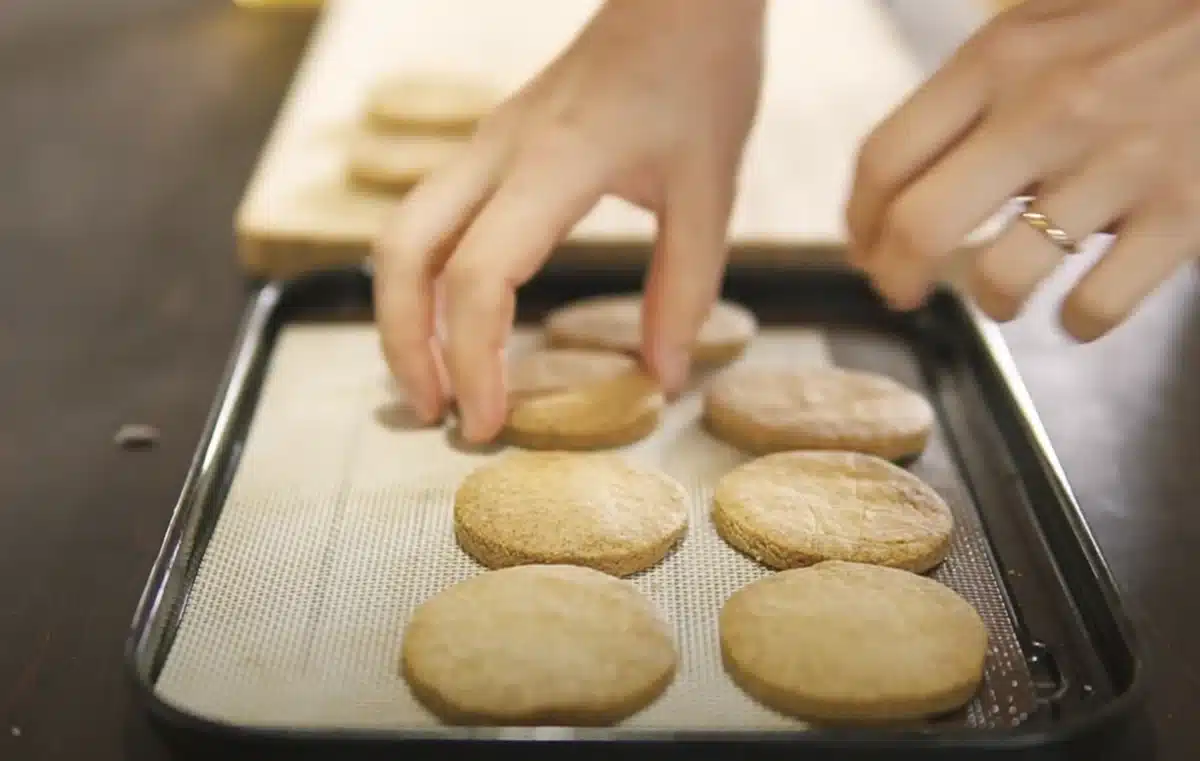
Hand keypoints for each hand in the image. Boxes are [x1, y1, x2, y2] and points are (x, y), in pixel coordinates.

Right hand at [374, 0, 764, 441]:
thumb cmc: (700, 74)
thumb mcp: (710, 187)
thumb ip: (685, 288)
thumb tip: (662, 377)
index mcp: (556, 165)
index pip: (479, 275)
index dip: (472, 359)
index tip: (488, 423)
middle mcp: (499, 152)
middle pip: (403, 254)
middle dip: (402, 344)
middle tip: (435, 415)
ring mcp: (485, 144)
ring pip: (401, 233)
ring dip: (402, 314)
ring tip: (436, 382)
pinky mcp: (490, 146)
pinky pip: (430, 219)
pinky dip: (425, 282)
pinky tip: (458, 323)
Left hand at [846, 0, 1199, 340]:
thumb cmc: (1141, 26)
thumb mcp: (1042, 28)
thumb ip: (973, 93)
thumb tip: (900, 184)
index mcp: (1000, 59)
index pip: (885, 158)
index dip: (859, 222)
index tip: (864, 249)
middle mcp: (1049, 109)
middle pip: (921, 227)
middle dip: (895, 279)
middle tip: (901, 294)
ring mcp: (1119, 163)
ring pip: (1001, 276)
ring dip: (990, 301)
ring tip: (1002, 293)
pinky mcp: (1184, 213)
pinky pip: (1096, 306)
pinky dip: (1079, 323)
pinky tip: (1080, 308)